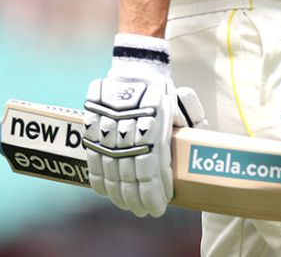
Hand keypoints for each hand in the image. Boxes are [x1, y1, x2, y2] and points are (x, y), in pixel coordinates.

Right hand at [82, 34, 207, 216]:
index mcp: (152, 125)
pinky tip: (105, 192)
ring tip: (127, 206)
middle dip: (136, 198)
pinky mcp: (93, 126)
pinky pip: (92, 158)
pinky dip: (98, 178)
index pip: (150, 170)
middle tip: (143, 212)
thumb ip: (184, 133)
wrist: (135, 68)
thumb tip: (187, 161)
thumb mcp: (178, 108)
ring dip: (118, 193)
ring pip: (110, 170)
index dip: (152, 193)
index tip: (158, 208)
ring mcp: (108, 129)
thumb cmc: (161, 92)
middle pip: (129, 175)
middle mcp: (128, 129)